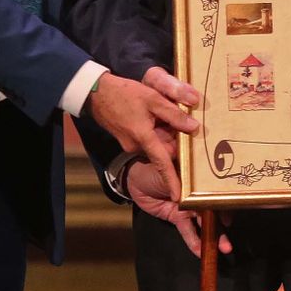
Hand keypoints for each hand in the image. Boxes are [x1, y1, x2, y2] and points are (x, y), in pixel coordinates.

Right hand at [85, 72, 198, 202]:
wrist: (96, 93)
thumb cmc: (124, 94)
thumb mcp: (153, 99)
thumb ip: (174, 114)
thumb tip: (194, 127)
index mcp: (144, 139)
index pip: (162, 164)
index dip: (171, 180)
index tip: (178, 197)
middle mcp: (136, 146)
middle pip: (163, 149)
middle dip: (175, 141)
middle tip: (190, 125)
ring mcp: (130, 143)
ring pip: (156, 142)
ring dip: (166, 132)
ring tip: (173, 114)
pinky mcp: (127, 138)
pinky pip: (148, 138)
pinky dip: (156, 129)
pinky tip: (158, 114)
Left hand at [126, 155, 231, 257]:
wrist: (135, 178)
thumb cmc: (154, 167)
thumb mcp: (171, 169)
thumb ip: (184, 181)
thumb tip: (198, 189)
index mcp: (200, 178)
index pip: (217, 190)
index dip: (226, 201)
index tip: (233, 209)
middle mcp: (198, 194)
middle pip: (214, 209)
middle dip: (224, 224)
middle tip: (232, 236)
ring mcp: (189, 207)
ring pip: (204, 223)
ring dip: (214, 237)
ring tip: (224, 248)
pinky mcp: (178, 217)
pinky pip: (187, 231)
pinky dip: (194, 242)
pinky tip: (201, 252)